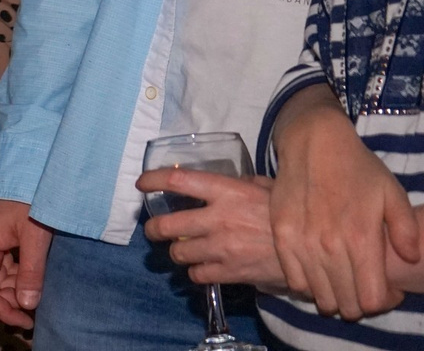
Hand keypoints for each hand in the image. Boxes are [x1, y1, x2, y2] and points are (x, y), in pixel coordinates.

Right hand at [0, 198, 52, 328]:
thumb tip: (28, 304)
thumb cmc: (27, 196)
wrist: (21, 163)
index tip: (28, 321)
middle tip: (39, 302)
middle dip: (11, 299)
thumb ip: (31, 272)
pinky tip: (30, 268)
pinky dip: (11, 271)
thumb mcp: (35, 236)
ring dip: (13, 285)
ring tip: (38, 284)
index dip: (5, 313)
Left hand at [139, 169, 287, 291]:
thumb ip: (240, 183)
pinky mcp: (230, 272)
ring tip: (182, 248)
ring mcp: (222, 248)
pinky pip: (197, 274)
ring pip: (178, 252)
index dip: (153, 180)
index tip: (142, 183)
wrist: (313, 251)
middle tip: (154, 229)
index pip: (178, 180)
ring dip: (177, 251)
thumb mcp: (267, 188)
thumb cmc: (288, 214)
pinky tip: (202, 266)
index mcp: (226, 191)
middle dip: (155, 228)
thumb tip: (222, 180)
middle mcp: (218, 219)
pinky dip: (195, 271)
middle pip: (168, 225)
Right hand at [269, 89, 418, 318]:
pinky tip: (318, 273)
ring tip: (342, 281)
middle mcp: (329, 246)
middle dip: (359, 303)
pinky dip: (308, 285)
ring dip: (334, 297)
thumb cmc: (358, 168)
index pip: (371, 299)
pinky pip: (294, 280)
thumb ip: (406, 231)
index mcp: (361, 238)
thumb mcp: (393, 194)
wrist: (313, 143)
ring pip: (319, 296)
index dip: (383, 302)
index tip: (386, 289)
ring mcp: (301, 242)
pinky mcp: (281, 235)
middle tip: (363, 285)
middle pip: (345, 304)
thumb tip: (409, 257)